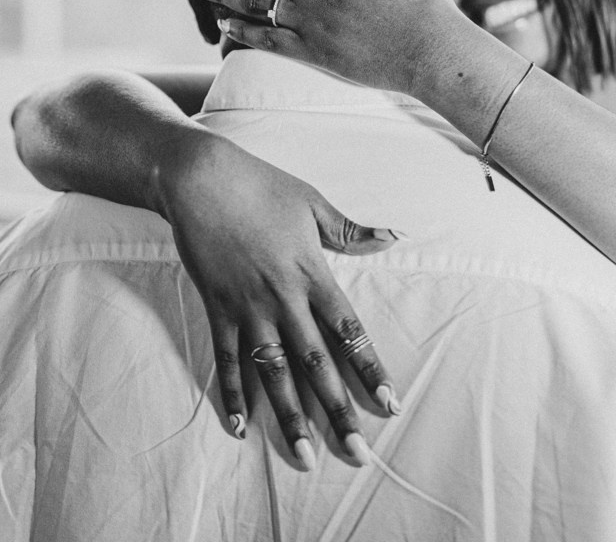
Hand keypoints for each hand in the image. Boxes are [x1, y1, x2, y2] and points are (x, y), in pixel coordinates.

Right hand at [148, 126, 399, 469]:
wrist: (201, 179)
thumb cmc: (261, 186)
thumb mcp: (313, 204)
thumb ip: (352, 231)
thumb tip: (394, 235)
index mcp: (312, 273)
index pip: (348, 333)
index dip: (370, 371)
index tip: (389, 405)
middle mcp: (282, 298)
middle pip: (316, 363)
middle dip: (338, 410)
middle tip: (357, 453)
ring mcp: (247, 307)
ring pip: (273, 372)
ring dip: (290, 416)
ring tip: (304, 456)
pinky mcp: (217, 308)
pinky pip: (227, 359)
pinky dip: (233, 394)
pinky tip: (241, 426)